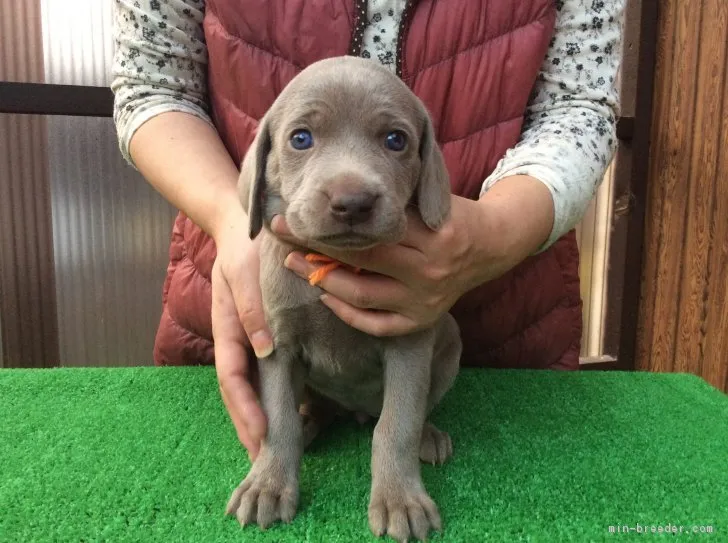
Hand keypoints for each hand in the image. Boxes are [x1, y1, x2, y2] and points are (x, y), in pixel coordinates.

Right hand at [211, 211, 273, 459]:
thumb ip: (251, 310)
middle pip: (236, 391)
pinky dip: (264, 395)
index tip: (261, 433)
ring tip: (267, 446)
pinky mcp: (255, 335)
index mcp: (227, 329)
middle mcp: (233, 340)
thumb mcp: (244, 274)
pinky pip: (257, 371)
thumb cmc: (243, 251)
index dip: (246, 407)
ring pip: (245, 385)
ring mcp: (242, 339)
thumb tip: (264, 349)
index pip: (233, 378)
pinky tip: (280, 410)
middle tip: (262, 458)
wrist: (239, 230)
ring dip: (253, 416)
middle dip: (246, 424)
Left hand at [270, 196, 491, 335]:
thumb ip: (392, 201)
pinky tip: (326, 296)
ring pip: (361, 295)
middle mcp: (429, 270)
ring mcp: (424, 300)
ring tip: (297, 265)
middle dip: (316, 247)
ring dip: (322, 280)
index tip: (297, 213)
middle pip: (361, 260)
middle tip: (284, 236)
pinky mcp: (422, 321)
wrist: (489, 246)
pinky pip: (376, 325)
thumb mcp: (427, 199)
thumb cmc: (450, 215)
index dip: (330, 224)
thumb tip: (337, 199)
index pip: (371, 230)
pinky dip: (347, 313)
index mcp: (432, 235)